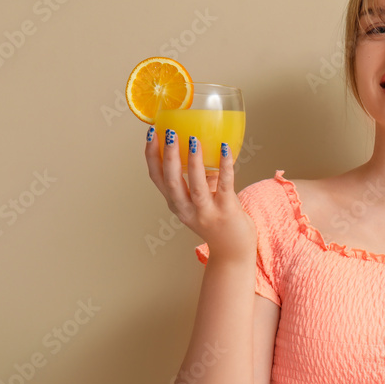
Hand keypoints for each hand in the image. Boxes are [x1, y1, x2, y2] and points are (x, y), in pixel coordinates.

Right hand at [145, 127, 256, 262]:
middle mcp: (186, 210)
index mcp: (176, 203)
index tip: (151, 134)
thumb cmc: (218, 220)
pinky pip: (225, 185)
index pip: (157, 178)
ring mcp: (206, 212)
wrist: (233, 250)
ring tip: (193, 139)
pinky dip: (224, 166)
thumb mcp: (200, 199)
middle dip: (169, 155)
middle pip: (171, 180)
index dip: (152, 155)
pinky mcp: (227, 212)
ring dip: (193, 161)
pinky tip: (225, 149)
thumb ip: (199, 177)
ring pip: (195, 185)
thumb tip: (201, 145)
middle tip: (169, 133)